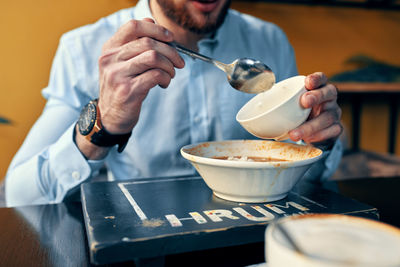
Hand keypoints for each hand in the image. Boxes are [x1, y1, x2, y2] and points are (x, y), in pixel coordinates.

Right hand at [98, 18, 184, 133]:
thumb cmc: (123, 87)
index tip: (170, 38)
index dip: (156, 29)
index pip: (133, 27)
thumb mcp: (123, 63)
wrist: (111, 116)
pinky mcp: (127, 90)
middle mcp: (110, 59)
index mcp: (110, 48)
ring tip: (170, 74)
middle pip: (148, 43)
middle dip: (170, 51)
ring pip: (154, 57)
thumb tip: (155, 26)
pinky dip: (166, 78)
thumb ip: (135, 45)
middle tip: (178, 62)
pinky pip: (155, 75)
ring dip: (169, 65)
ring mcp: (117, 75)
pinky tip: (164, 83)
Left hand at [288, 72, 342, 149]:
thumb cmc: (301, 113)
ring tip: (295, 133)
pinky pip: (331, 132)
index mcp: (319, 88)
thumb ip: (282, 99)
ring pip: (327, 117)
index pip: (321, 78)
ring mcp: (334, 113)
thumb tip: (258, 97)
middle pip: (329, 93)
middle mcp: (329, 98)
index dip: (316, 78)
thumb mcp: (293, 104)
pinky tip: (307, 139)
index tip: (308, 82)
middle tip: (304, 102)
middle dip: (317, 96)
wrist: (315, 131)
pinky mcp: (336, 128)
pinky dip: (318, 136)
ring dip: (310, 126)